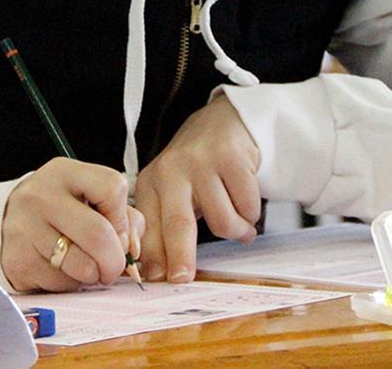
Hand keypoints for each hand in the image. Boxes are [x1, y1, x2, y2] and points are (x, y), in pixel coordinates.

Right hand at [2, 157, 144, 291]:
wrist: (4, 222)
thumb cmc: (58, 211)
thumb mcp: (86, 197)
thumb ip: (122, 217)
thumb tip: (132, 250)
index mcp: (64, 173)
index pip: (113, 188)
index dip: (123, 218)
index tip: (117, 230)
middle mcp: (41, 196)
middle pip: (98, 234)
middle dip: (115, 260)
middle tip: (112, 267)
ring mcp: (25, 229)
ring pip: (82, 266)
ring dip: (93, 275)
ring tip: (84, 266)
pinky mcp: (18, 261)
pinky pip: (61, 283)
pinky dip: (69, 284)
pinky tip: (59, 269)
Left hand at [135, 95, 260, 282]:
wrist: (225, 120)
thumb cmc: (195, 165)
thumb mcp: (171, 189)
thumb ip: (165, 224)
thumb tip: (160, 272)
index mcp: (151, 183)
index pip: (148, 226)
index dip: (152, 255)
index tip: (154, 280)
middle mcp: (171, 171)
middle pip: (177, 224)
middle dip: (180, 257)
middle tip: (182, 279)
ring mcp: (202, 163)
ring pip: (221, 221)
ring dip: (236, 232)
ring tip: (238, 224)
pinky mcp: (232, 159)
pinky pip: (247, 206)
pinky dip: (251, 214)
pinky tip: (245, 202)